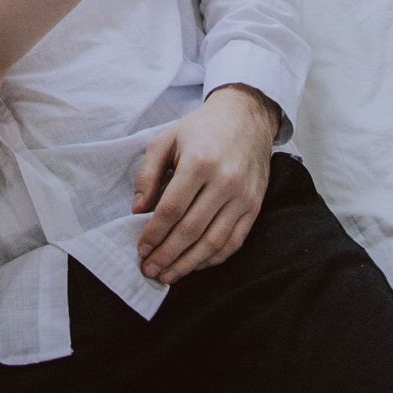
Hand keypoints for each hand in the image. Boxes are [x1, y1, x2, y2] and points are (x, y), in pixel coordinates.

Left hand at [133, 83, 279, 283]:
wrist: (246, 117)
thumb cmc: (201, 128)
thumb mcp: (166, 139)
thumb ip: (148, 174)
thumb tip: (137, 210)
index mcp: (199, 162)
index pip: (172, 209)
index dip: (154, 234)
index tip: (141, 250)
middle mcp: (225, 181)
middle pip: (191, 230)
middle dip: (167, 255)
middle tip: (150, 270)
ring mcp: (243, 196)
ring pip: (214, 241)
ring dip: (189, 263)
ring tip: (168, 276)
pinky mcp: (255, 206)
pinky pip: (235, 241)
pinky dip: (214, 258)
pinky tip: (195, 265)